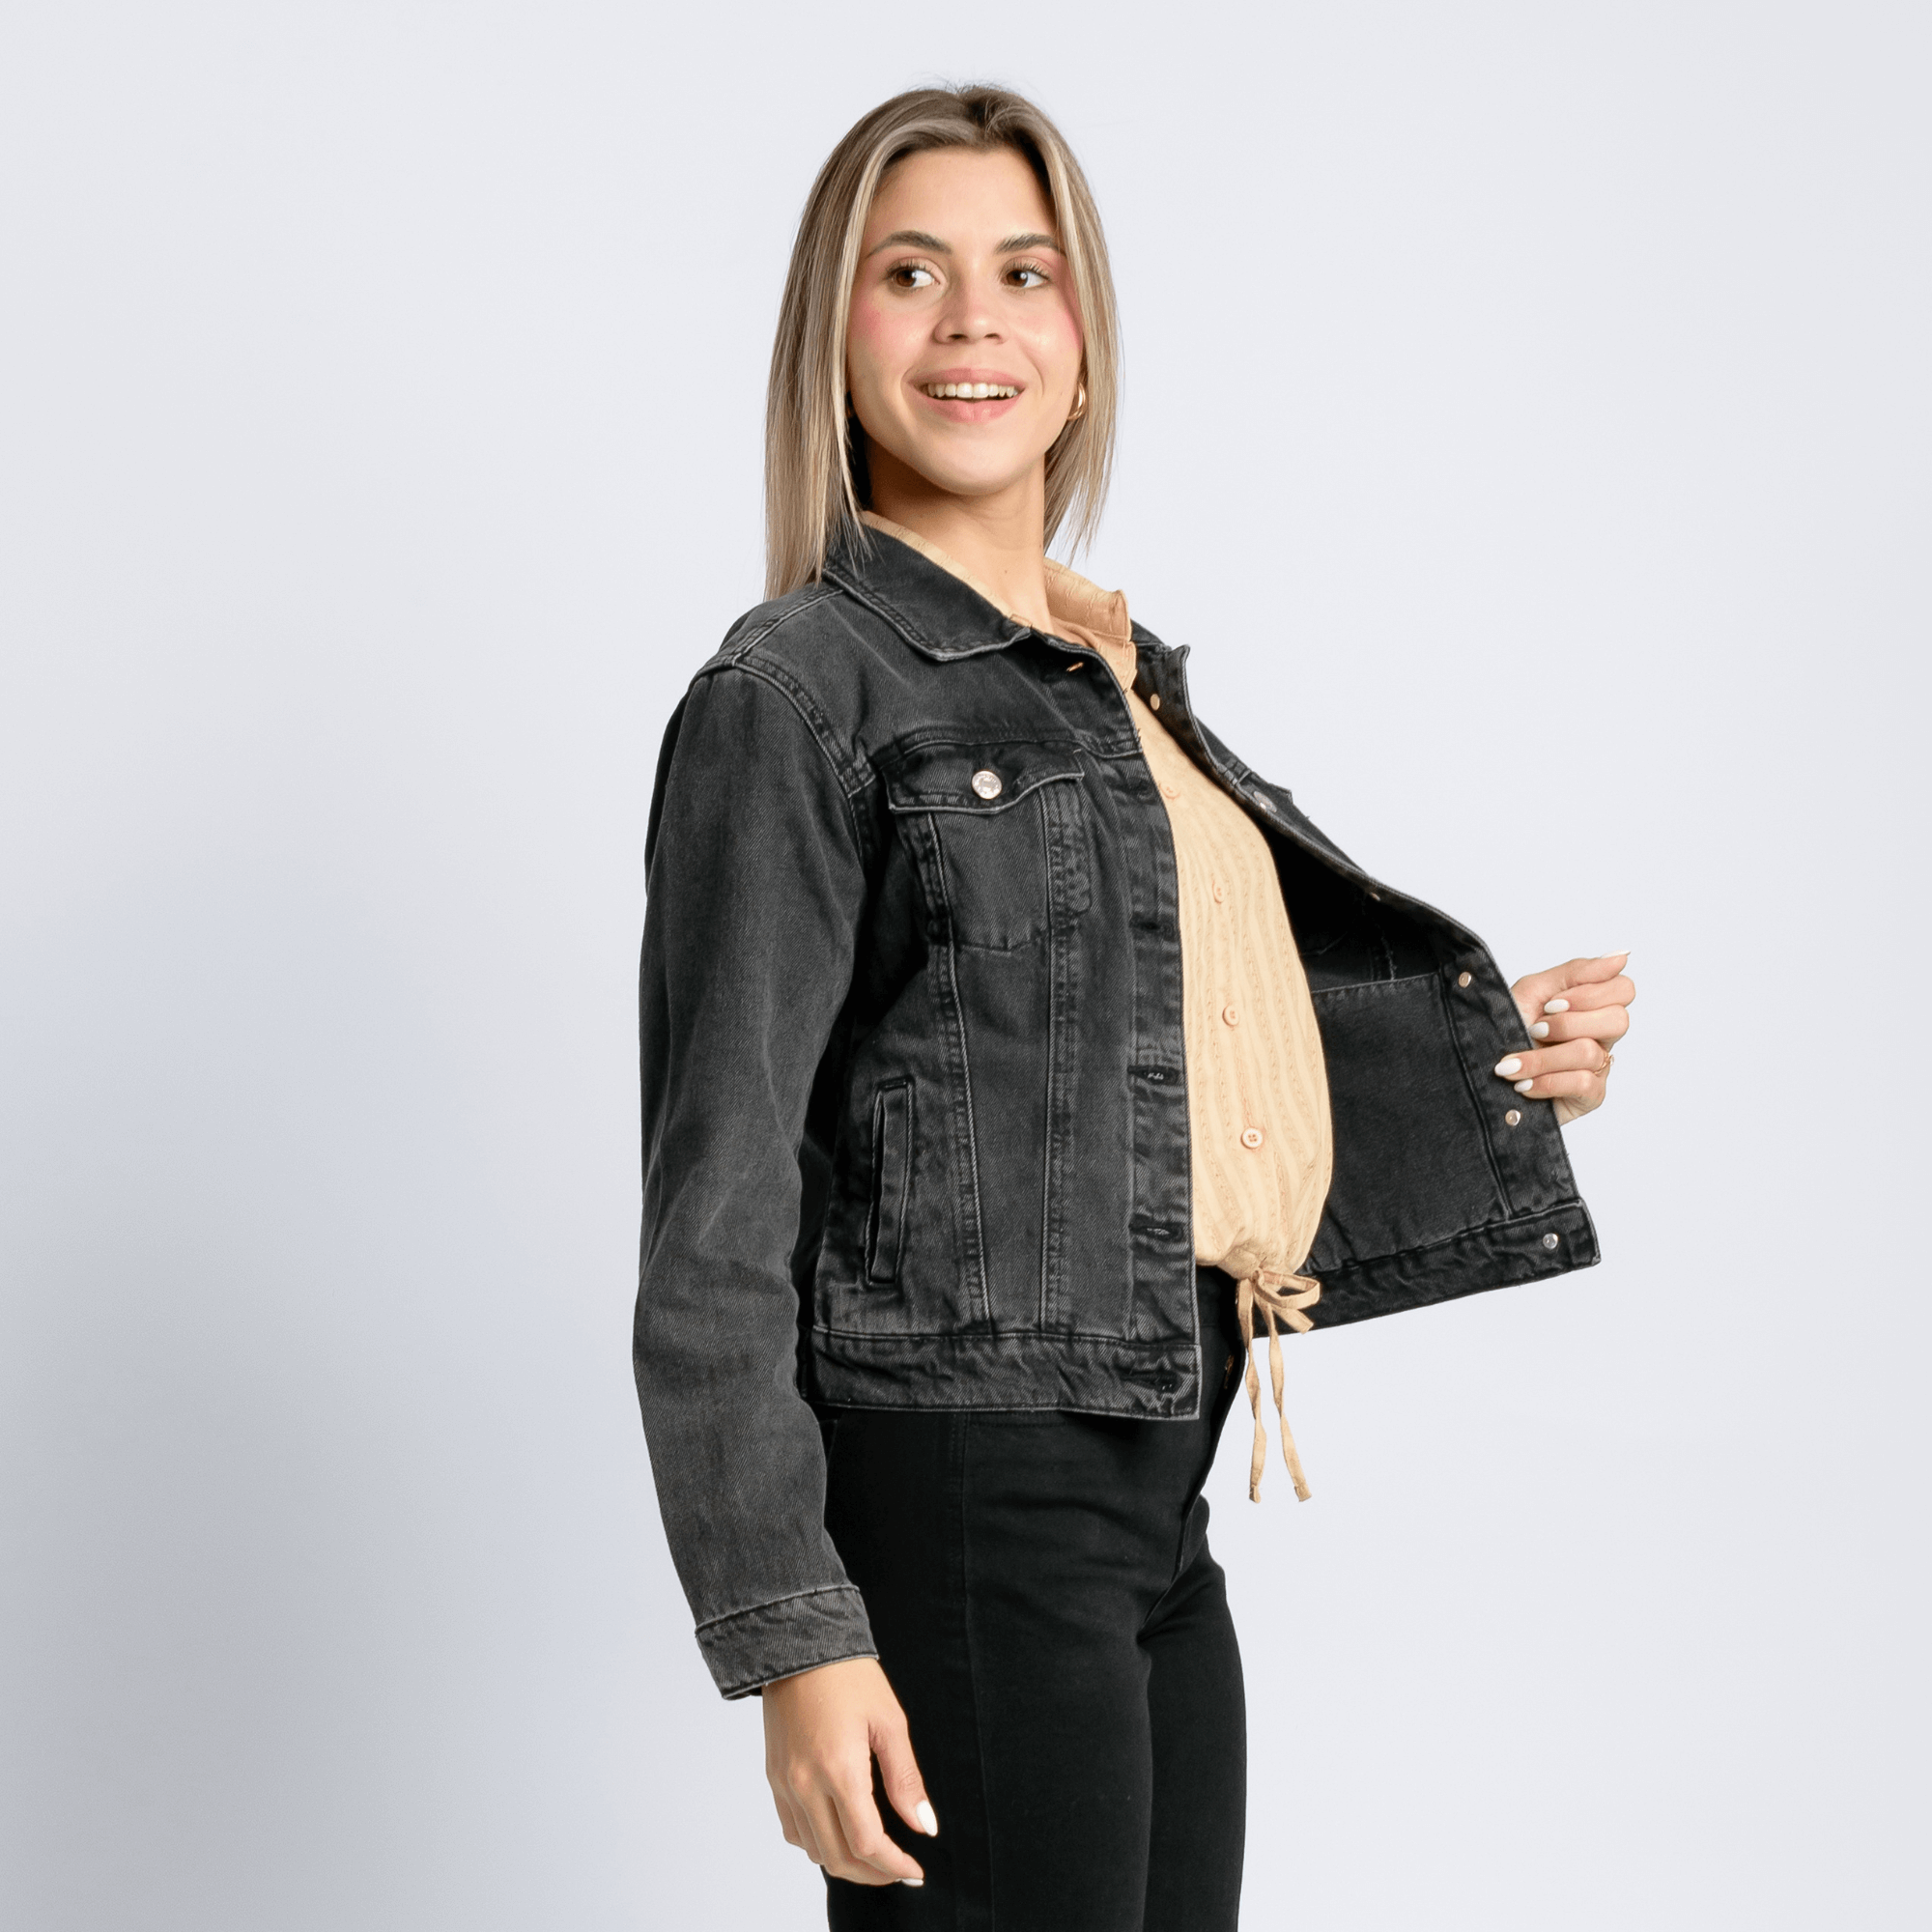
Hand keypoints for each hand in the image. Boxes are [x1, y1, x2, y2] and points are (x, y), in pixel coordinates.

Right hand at [762, 1655, 937, 1887]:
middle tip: (899, 1870)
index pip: (866, 1843)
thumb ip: (906, 1779)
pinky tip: (839, 1833)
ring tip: (873, 1856)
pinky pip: (793, 1829)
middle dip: (873, 1874)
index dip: (893, 1865)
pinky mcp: (774, 1777)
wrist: (800, 1643)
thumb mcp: (889, 1721)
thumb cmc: (849, 1676)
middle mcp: (805, 1783)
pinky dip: (818, 1843)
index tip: (915, 1870)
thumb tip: (924, 1825)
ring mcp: (785, 1782)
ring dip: (844, 1863)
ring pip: (813, 1850)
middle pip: (838, 1857)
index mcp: (838, 1769)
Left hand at [1496, 951, 1634, 1125]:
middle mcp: (1600, 1035)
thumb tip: (1622, 956)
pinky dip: (1546, 1082)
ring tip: (1513, 1064)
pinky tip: (1524, 1084)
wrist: (1478, 1070)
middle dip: (1566, 1025)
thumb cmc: (1506, 1029)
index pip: (1623, 989)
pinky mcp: (1591, 1097)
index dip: (1589, 994)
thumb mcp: (1534, 991)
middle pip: (1618, 1020)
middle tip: (1534, 1029)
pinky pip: (1583, 1083)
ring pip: (1589, 1053)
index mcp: (1591, 1006)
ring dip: (1541, 1058)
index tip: (1551, 1004)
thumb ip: (1577, 972)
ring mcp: (1599, 1066)